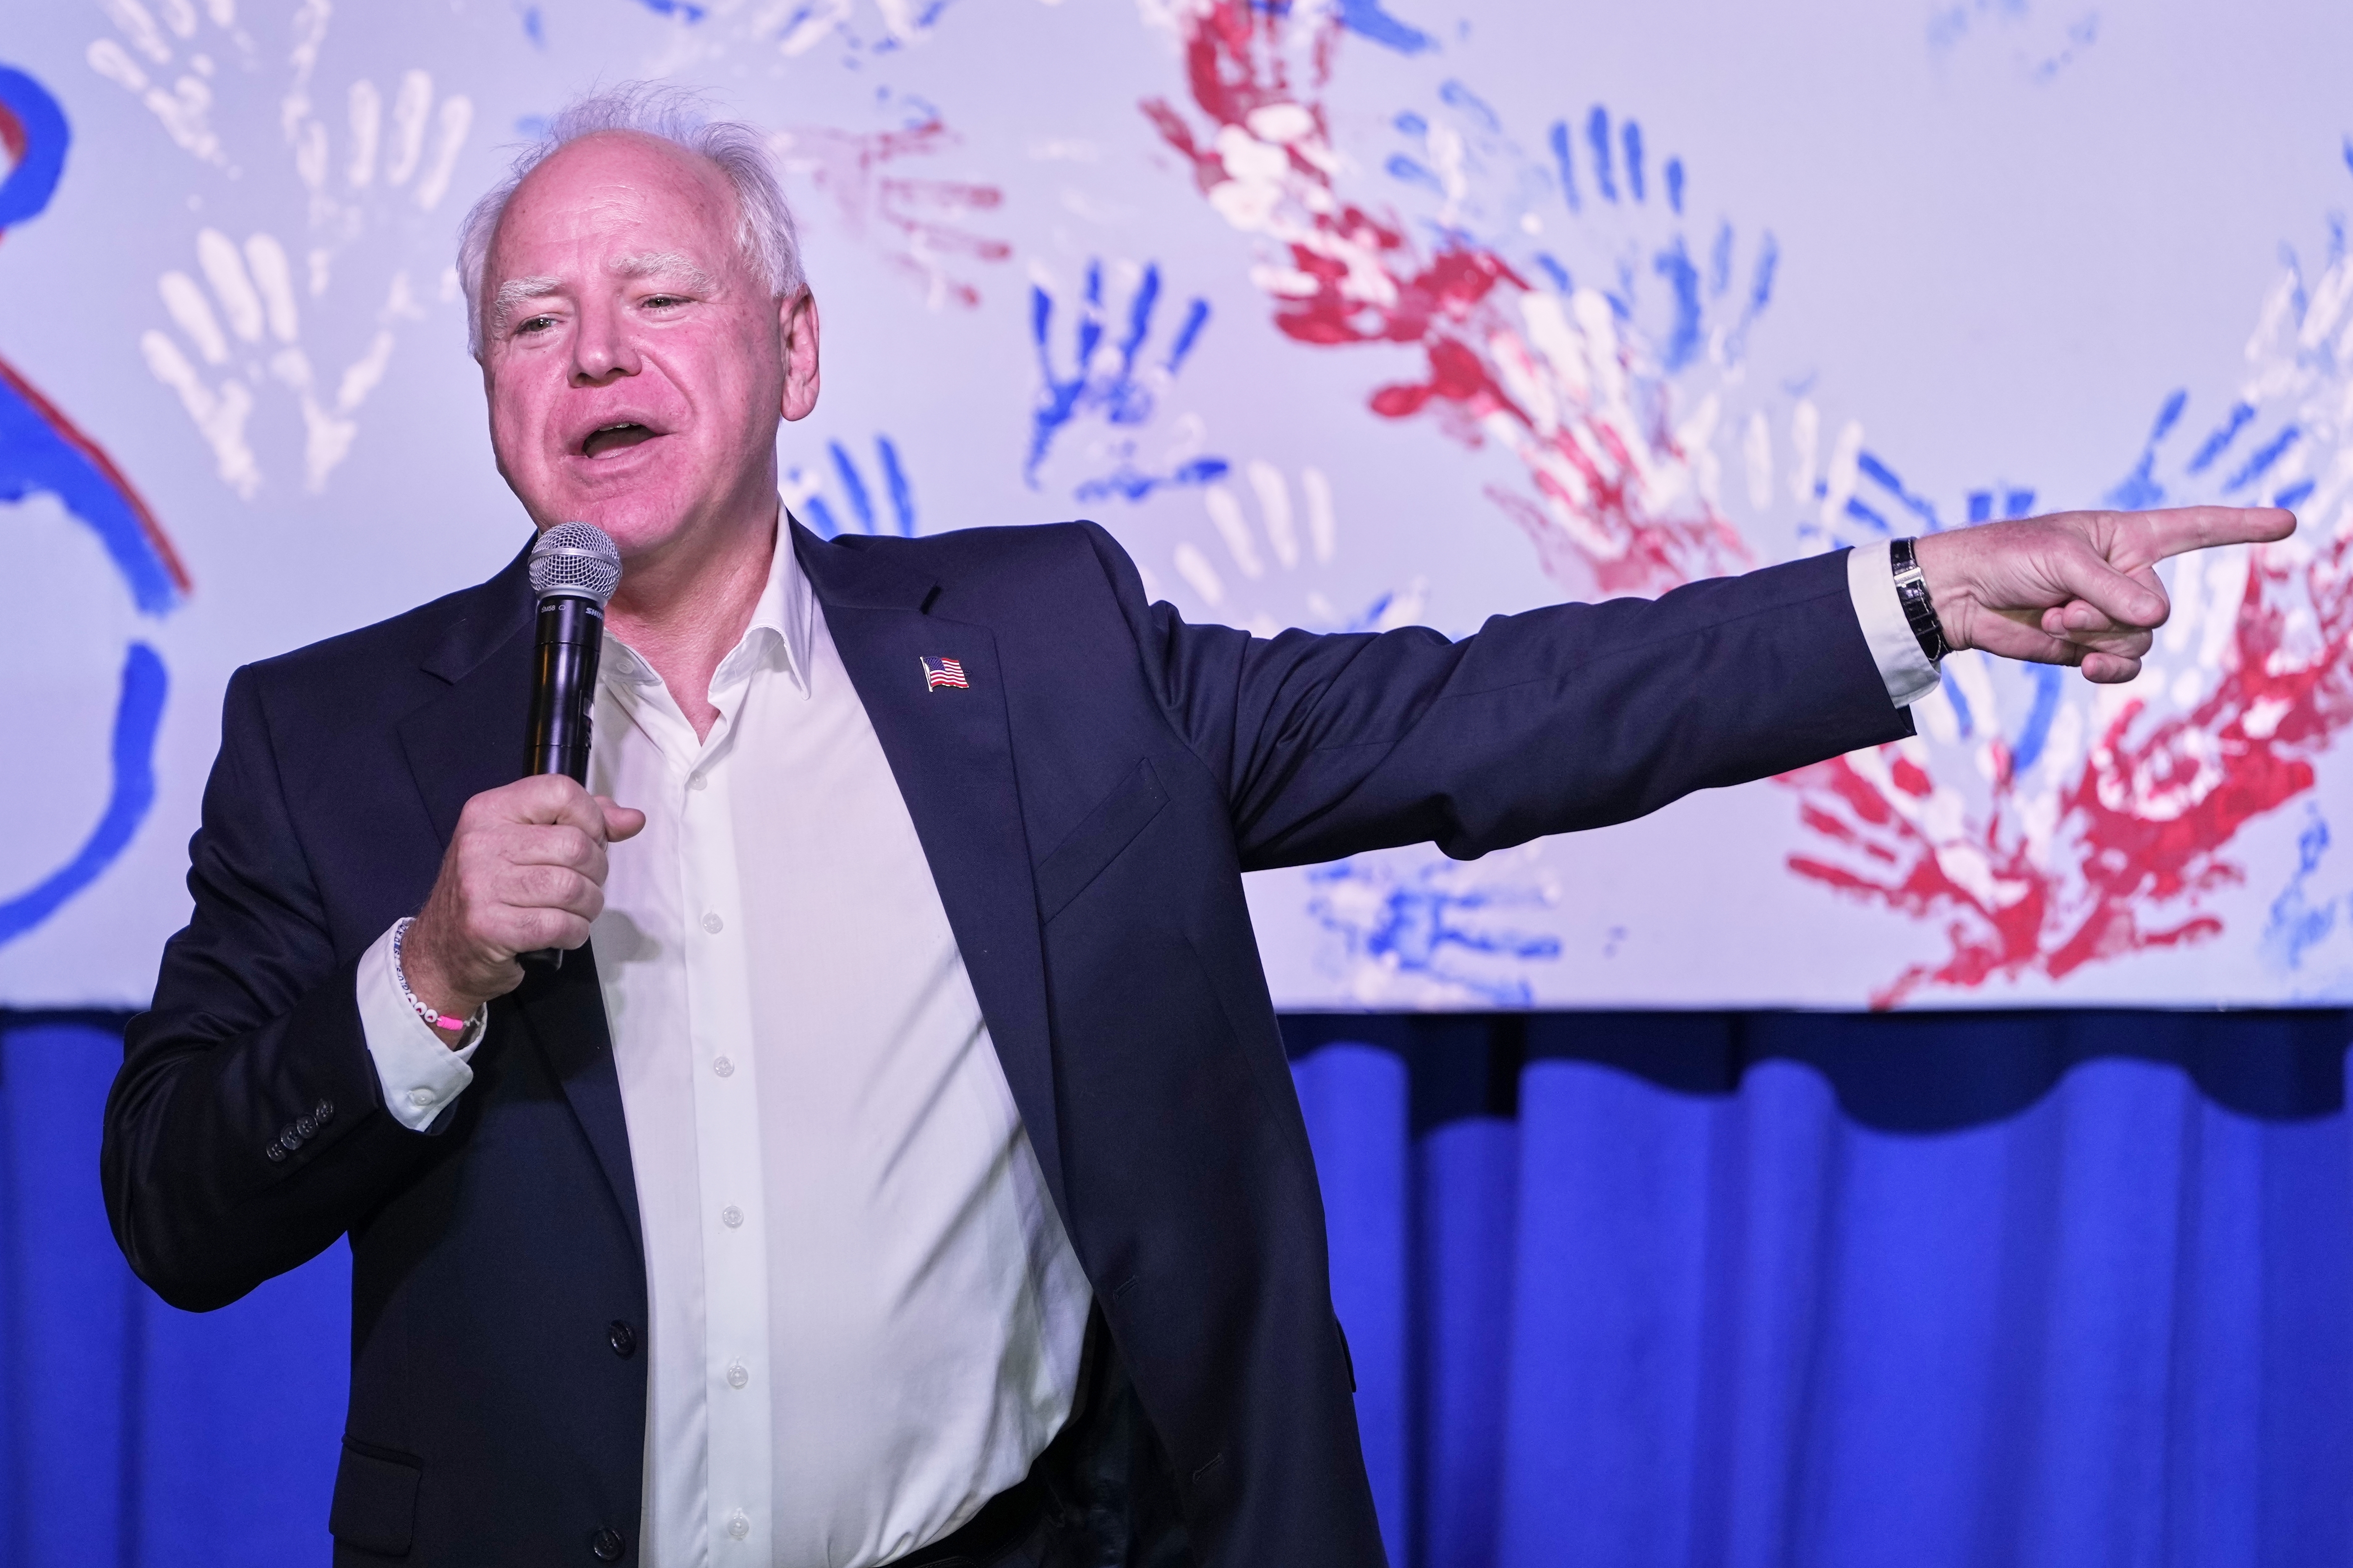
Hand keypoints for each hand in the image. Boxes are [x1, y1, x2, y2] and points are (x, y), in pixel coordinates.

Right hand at [400, 775, 645, 1026]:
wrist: (442, 952)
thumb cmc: (492, 892)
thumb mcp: (526, 843)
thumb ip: (582, 824)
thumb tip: (633, 819)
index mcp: (490, 809)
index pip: (561, 791)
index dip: (592, 818)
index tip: (590, 840)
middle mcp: (480, 841)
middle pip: (576, 844)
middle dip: (597, 870)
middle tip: (584, 883)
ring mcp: (480, 885)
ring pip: (573, 887)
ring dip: (589, 905)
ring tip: (576, 909)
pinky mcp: (487, 927)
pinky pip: (560, 925)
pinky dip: (575, 932)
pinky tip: (563, 931)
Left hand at [1913, 506, 2297, 682]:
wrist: (1962, 595)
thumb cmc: (2006, 558)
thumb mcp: (2062, 560)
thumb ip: (2112, 588)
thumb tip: (2156, 619)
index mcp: (2127, 537)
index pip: (2196, 529)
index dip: (2241, 527)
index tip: (2286, 522)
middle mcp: (2127, 576)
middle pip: (2156, 607)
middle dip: (2108, 612)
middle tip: (2059, 602)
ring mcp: (2110, 615)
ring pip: (2141, 640)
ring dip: (2097, 637)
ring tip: (2054, 620)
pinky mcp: (2090, 648)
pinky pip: (2125, 665)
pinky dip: (2108, 667)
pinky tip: (2083, 662)